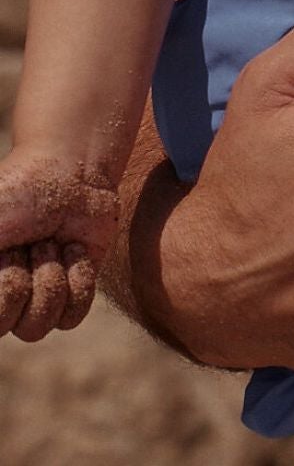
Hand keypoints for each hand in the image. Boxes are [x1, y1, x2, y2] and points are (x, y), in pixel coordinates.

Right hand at [0, 150, 117, 340]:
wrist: (72, 173)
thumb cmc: (16, 194)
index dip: (5, 286)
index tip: (5, 252)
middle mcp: (4, 302)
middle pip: (19, 327)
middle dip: (25, 279)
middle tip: (30, 243)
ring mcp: (38, 299)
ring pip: (43, 325)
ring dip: (52, 277)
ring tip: (51, 244)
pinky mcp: (74, 291)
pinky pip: (74, 315)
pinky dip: (79, 278)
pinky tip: (74, 251)